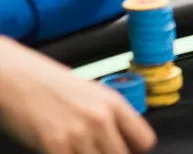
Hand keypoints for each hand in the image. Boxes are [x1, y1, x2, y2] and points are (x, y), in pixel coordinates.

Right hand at [0, 37, 156, 153]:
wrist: (17, 78)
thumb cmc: (51, 84)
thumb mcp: (91, 93)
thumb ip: (109, 115)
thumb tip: (119, 138)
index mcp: (114, 103)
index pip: (145, 140)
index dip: (135, 151)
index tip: (126, 151)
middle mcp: (102, 119)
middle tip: (96, 151)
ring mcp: (80, 134)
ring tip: (77, 150)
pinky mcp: (56, 146)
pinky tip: (61, 152)